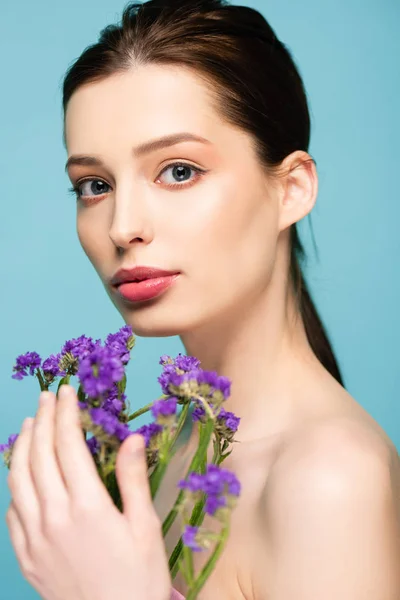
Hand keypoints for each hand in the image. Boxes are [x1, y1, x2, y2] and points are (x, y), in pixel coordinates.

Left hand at [5, 384, 171, 599]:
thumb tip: (132, 437)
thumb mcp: (145, 527)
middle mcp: (54, 517)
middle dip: (42, 420)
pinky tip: (22, 474)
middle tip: (47, 397)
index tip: (66, 391)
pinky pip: (12, 512)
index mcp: (87, 506)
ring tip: (30, 424)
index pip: (68, 446)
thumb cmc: (140, 578)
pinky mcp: (26, 557)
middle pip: (39, 455)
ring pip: (18, 480)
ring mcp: (34, 538)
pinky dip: (14, 484)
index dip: (65, 414)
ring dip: (22, 446)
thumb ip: (133, 479)